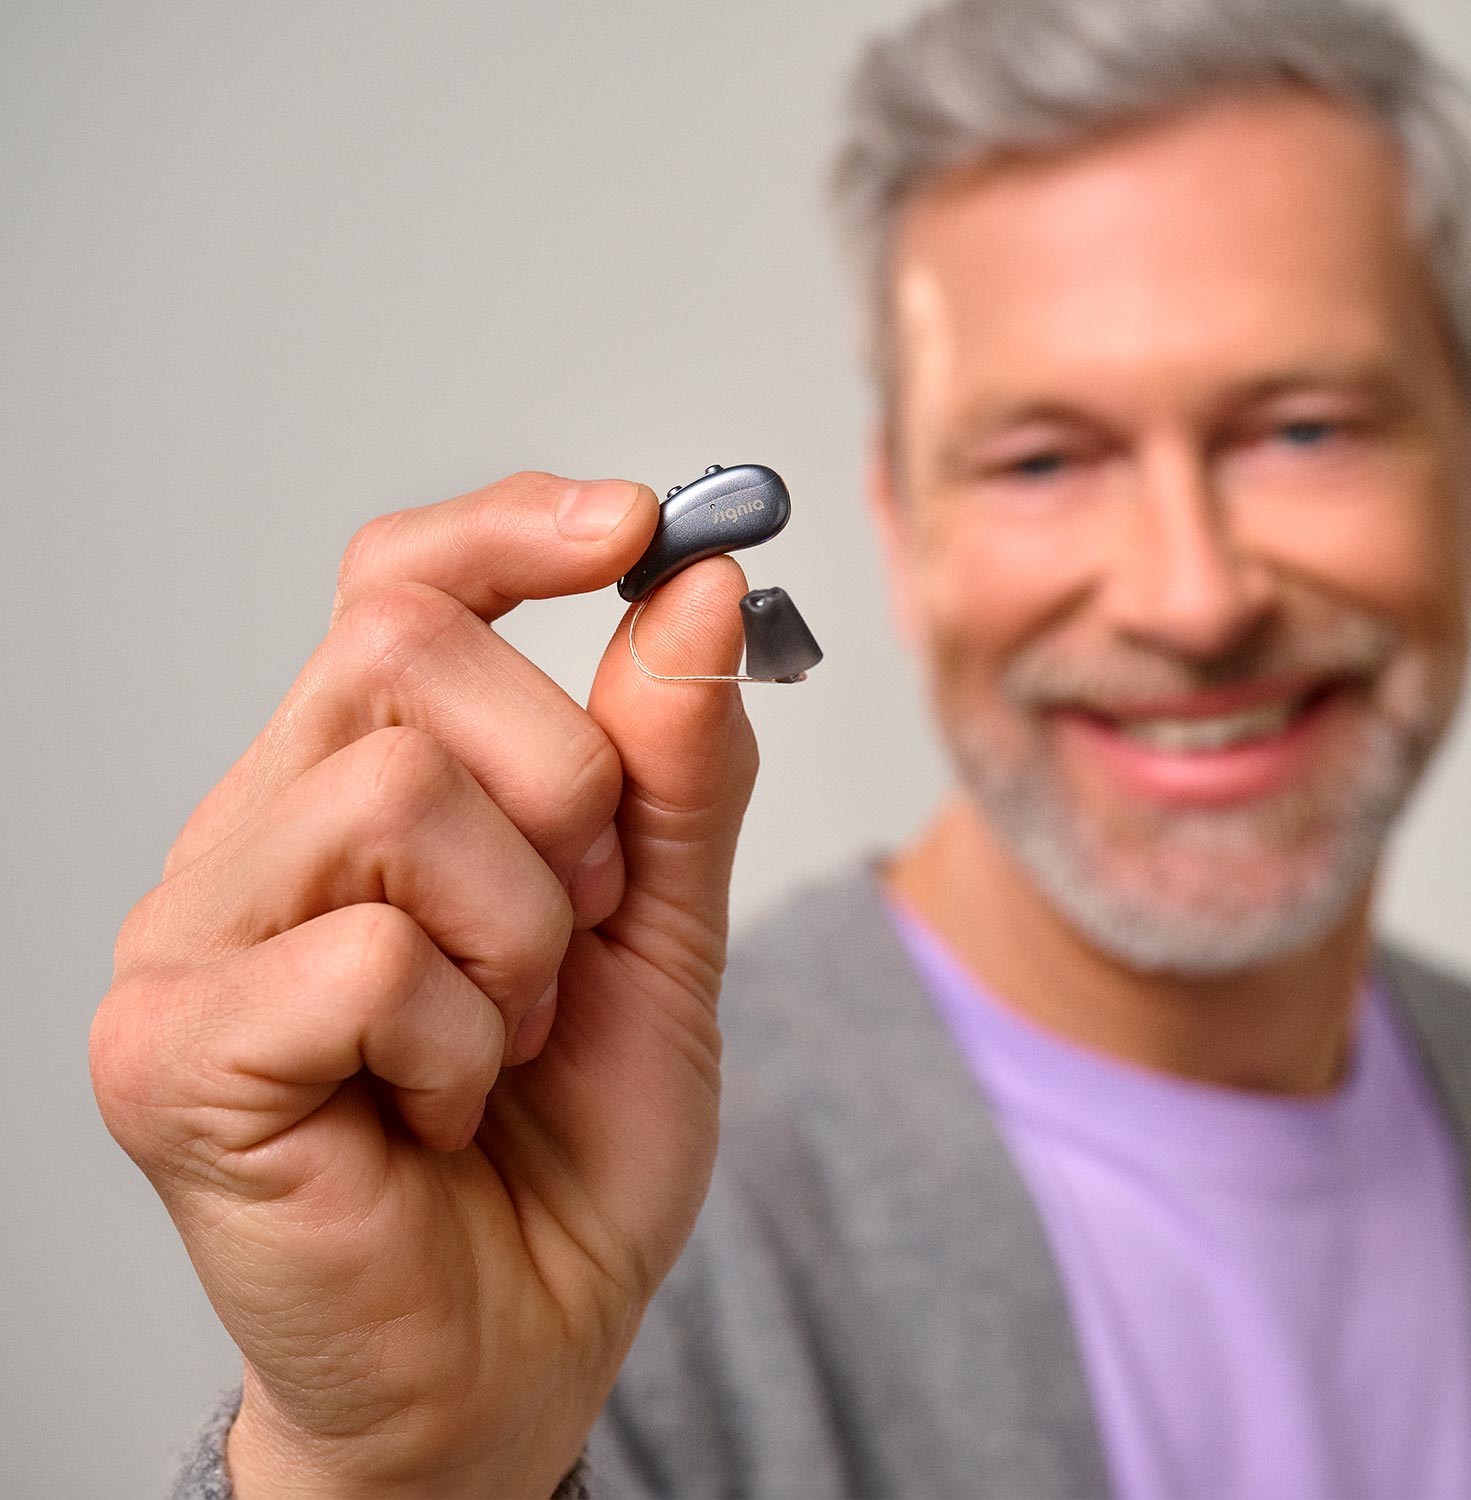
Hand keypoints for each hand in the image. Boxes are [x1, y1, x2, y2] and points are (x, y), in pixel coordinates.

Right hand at [89, 472, 758, 1496]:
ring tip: (504, 1042)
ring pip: (401, 796)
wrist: (513, 1360)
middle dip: (565, 785)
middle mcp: (250, 838)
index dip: (513, 531)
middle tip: (579, 927)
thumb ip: (673, 771)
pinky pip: (371, 956)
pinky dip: (461, 1043)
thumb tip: (697, 589)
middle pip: (404, 647)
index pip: (395, 586)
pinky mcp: (171, 1057)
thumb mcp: (662, 938)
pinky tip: (431, 1115)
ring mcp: (190, 941)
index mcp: (354, 789)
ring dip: (524, 936)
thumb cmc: (565, 1154)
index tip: (640, 528)